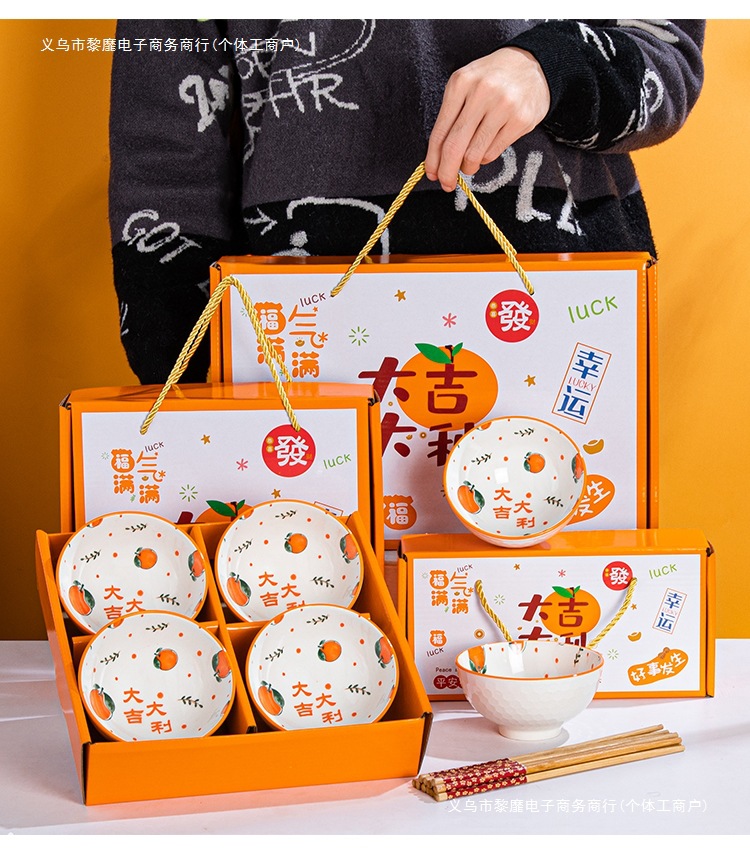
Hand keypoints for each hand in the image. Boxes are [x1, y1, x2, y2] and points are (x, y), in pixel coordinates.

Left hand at [425, 47, 550, 191]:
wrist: (532, 64)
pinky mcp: (520, 120)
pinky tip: (485, 150)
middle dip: (447, 171)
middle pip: (455, 146)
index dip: (433, 159)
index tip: (432, 174)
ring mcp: (503, 106)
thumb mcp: (467, 86)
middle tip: (446, 184)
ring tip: (469, 164)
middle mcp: (481, 92)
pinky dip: (485, 158)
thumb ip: (452, 116)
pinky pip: (493, 152)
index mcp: (461, 83)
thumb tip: (438, 158)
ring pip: (474, 154)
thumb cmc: (492, 78)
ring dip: (468, 166)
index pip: (440, 131)